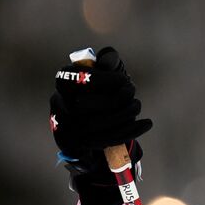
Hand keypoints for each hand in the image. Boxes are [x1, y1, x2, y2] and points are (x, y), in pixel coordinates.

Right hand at [49, 47, 152, 204]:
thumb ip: (108, 61)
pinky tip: (146, 123)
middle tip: (132, 92)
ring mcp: (65, 127)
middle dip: (116, 99)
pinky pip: (104, 141)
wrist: (96, 124)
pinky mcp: (78, 146)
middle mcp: (58, 104)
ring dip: (123, 115)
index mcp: (63, 82)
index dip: (102, 80)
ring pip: (95, 125)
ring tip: (137, 105)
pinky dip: (129, 131)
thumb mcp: (107, 72)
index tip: (124, 80)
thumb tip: (108, 58)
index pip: (74, 80)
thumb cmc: (104, 90)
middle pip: (84, 106)